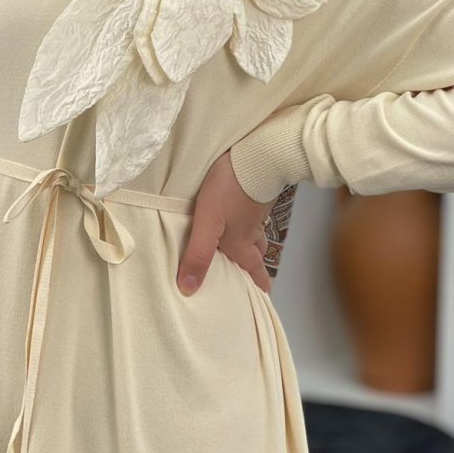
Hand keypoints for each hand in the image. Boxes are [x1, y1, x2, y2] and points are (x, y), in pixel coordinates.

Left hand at [177, 149, 272, 296]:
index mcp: (240, 242)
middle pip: (258, 254)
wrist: (256, 157)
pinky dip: (251, 223)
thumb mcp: (207, 223)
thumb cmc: (229, 190)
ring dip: (255, 245)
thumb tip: (189, 289)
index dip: (258, 284)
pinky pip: (254, 215)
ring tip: (249, 249)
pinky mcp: (255, 194)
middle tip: (257, 277)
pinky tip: (242, 216)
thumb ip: (198, 254)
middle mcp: (251, 230)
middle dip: (257, 267)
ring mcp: (255, 211)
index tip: (264, 296)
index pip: (253, 269)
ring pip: (257, 234)